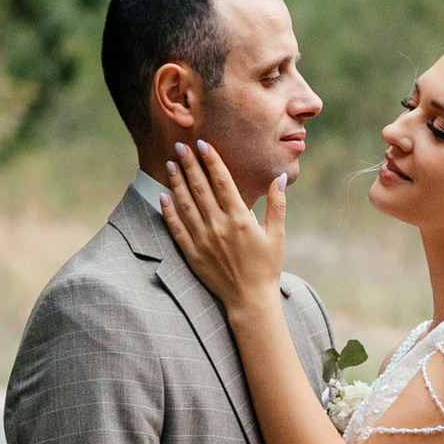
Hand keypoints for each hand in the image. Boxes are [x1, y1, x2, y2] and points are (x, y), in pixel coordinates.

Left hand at [161, 139, 286, 312]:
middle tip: (180, 146)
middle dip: (190, 164)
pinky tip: (163, 196)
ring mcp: (203, 239)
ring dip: (177, 182)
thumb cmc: (266, 266)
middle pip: (200, 188)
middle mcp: (219, 226)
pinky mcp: (192, 253)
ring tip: (171, 164)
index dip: (212, 161)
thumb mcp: (277, 234)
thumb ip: (278, 204)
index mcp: (240, 218)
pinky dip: (169, 211)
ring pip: (186, 204)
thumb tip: (280, 178)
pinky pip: (177, 228)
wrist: (250, 299)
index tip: (203, 144)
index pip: (222, 182)